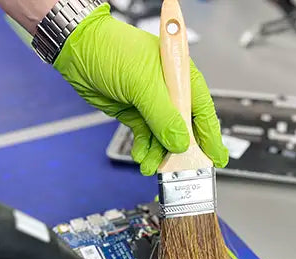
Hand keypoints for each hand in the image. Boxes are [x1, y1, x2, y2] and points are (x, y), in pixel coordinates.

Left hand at [54, 4, 227, 174]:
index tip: (217, 158)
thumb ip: (163, 115)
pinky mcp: (135, 114)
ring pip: (164, 137)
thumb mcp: (142, 83)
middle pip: (185, 128)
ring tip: (152, 165)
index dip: (211, 136)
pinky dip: (144, 149)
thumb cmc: (113, 49)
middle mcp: (170, 92)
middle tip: (182, 171)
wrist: (78, 50)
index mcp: (180, 77)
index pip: (203, 110)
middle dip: (184, 151)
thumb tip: (181, 142)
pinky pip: (145, 137)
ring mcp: (152, 104)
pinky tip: (141, 156)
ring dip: (159, 154)